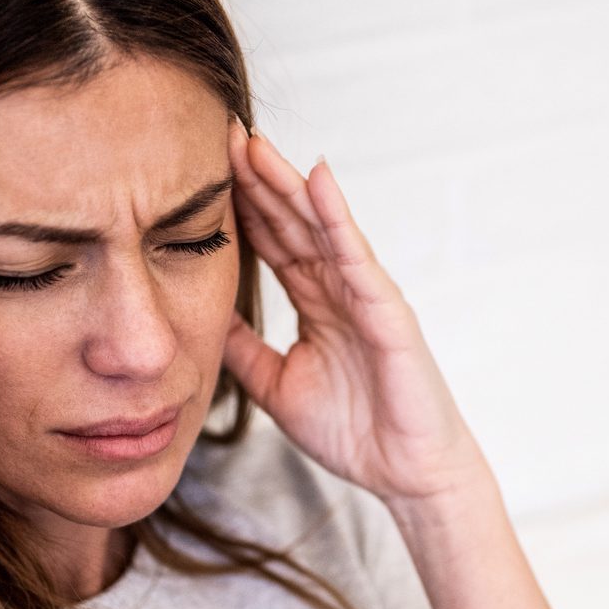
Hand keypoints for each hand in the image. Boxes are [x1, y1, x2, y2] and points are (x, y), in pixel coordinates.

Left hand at [220, 117, 489, 507]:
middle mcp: (339, 288)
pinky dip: (337, 215)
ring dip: (288, 183)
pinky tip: (318, 179)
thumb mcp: (277, 386)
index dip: (241, 205)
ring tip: (255, 144)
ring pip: (320, 226)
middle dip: (258, 178)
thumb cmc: (356, 432)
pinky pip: (356, 254)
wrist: (406, 475)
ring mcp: (365, 293)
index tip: (202, 167)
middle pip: (292, 221)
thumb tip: (204, 320)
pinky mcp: (386, 309)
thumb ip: (244, 351)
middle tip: (222, 133)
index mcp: (316, 302)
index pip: (272, 241)